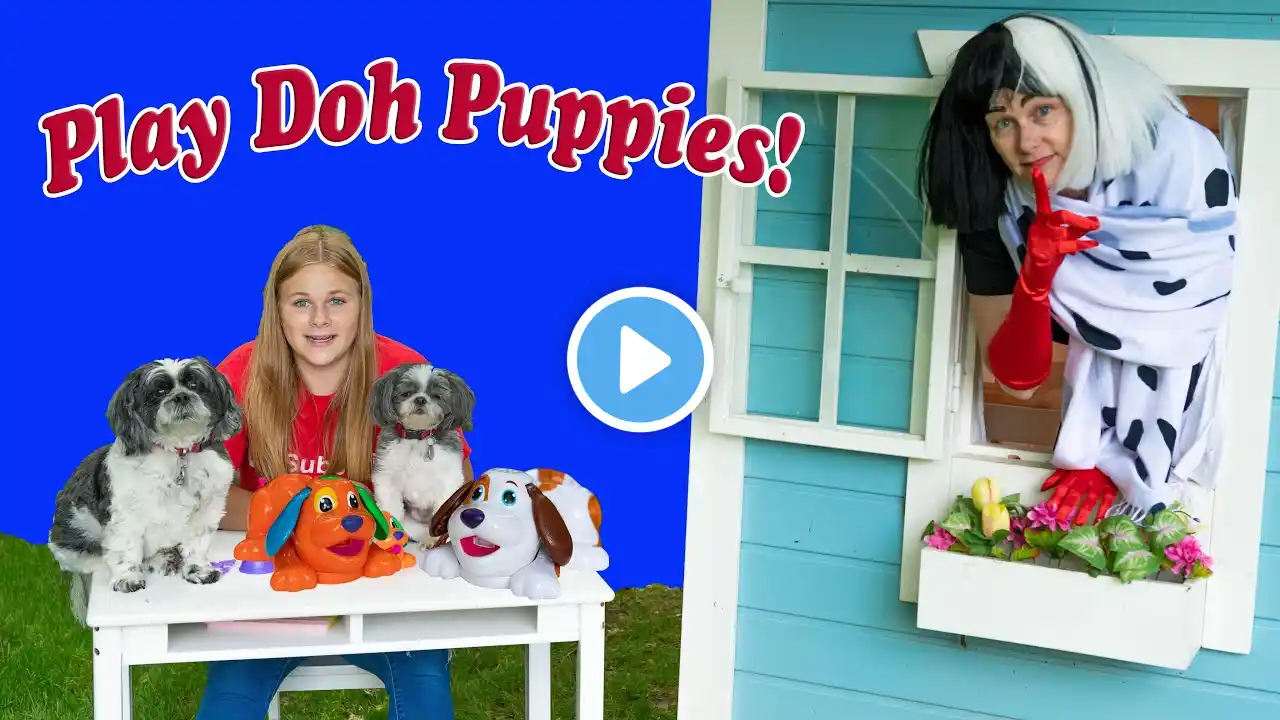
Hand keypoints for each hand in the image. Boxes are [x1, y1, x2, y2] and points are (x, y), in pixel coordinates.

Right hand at [1021, 167, 1101, 294]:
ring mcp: (1041, 240)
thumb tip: (1095, 220)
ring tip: (1094, 229)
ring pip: (1064, 229)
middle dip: (1078, 219)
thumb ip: (1076, 229)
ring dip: (1081, 228)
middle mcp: (1039, 227)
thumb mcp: (1062, 239)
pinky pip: (1067, 246)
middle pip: (1059, 215)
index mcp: (1041, 221)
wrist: (1036, 275)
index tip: (1037, 171)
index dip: (1039, 187)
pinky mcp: (1045, 252)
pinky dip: (1081, 245)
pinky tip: (1092, 244)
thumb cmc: (1049, 254)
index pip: (1041, 201)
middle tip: (1094, 223)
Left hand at [1041, 467, 1116, 525]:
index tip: (1050, 509)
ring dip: (1084, 512)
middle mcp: (1084, 481)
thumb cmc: (1085, 464)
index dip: (1055, 498)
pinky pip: (1107, 499)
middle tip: (1061, 521)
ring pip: (1090, 499)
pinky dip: (1103, 509)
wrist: (1105, 454)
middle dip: (1066, 508)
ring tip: (1078, 524)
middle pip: (1074, 496)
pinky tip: (1099, 520)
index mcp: (1072, 476)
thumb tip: (1042, 488)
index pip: (1062, 489)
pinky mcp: (1109, 487)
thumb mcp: (1069, 468)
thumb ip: (1056, 478)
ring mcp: (1097, 485)